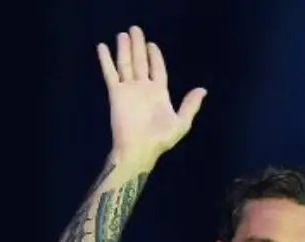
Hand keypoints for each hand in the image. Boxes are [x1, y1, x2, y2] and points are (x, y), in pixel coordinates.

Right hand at [96, 26, 205, 163]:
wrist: (139, 150)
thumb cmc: (160, 139)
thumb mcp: (181, 123)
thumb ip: (190, 105)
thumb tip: (202, 90)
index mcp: (159, 93)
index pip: (157, 69)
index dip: (154, 56)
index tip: (151, 44)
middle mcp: (143, 88)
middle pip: (140, 62)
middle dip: (138, 46)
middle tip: (135, 29)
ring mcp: (129, 90)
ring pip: (125, 64)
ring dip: (124, 49)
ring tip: (122, 34)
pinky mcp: (116, 93)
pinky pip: (110, 73)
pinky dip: (106, 60)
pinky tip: (102, 47)